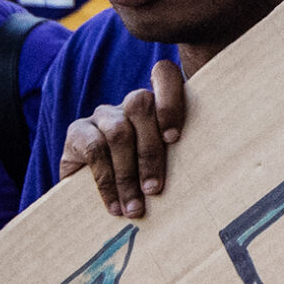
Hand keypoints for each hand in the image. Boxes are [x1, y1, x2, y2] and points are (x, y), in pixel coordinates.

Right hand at [60, 58, 184, 218]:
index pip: (164, 76)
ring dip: (128, 175)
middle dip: (150, 152)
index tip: (174, 138)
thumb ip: (181, 162)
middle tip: (155, 190)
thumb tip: (205, 179)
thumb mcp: (166, 169)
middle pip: (140, 106)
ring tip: (135, 208)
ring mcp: (103, 115)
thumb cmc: (145, 183)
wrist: (93, 196)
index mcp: (159, 107)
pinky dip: (107, 182)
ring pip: (118, 132)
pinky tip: (114, 205)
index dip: (170, 99)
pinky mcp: (77, 131)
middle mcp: (129, 104)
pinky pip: (94, 150)